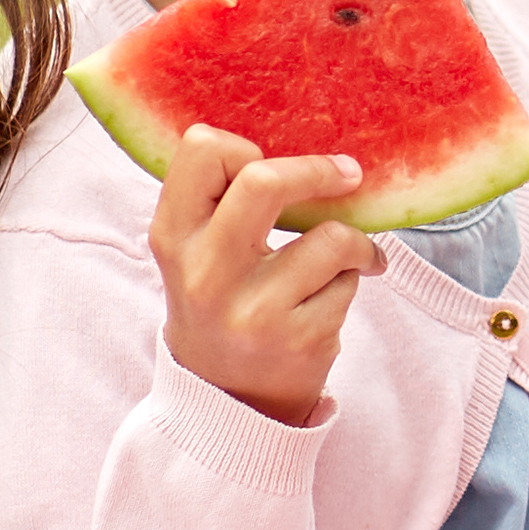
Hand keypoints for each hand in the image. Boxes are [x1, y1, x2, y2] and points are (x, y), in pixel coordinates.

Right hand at [149, 124, 375, 424]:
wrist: (226, 399)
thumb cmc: (220, 301)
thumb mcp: (194, 250)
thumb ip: (221, 197)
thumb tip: (295, 130)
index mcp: (173, 237)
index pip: (203, 149)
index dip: (244, 147)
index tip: (267, 160)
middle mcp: (206, 272)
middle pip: (265, 181)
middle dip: (318, 170)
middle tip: (347, 174)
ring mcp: (253, 310)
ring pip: (330, 237)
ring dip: (353, 242)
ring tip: (350, 256)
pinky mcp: (299, 339)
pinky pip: (350, 280)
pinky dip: (355, 280)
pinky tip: (336, 296)